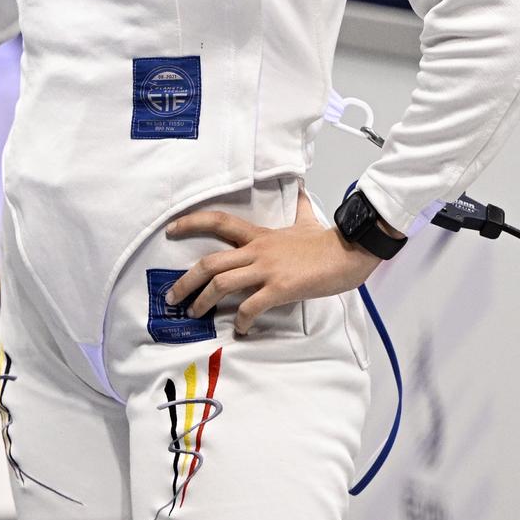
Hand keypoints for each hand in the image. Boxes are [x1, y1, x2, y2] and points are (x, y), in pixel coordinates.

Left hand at [164, 189, 381, 335]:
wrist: (349, 251)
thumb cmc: (327, 241)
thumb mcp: (307, 220)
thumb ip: (299, 207)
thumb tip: (300, 191)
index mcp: (260, 235)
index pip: (219, 221)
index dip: (191, 222)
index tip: (170, 229)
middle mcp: (257, 251)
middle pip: (210, 262)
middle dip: (186, 281)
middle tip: (172, 297)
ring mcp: (267, 270)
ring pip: (222, 284)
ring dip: (203, 302)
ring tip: (196, 314)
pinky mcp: (280, 288)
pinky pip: (251, 307)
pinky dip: (241, 321)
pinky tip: (241, 329)